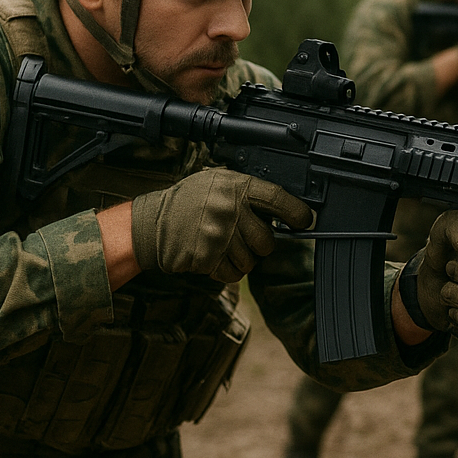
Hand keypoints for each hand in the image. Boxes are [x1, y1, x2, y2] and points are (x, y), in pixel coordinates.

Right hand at [131, 167, 311, 281]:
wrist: (152, 223)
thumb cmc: (188, 202)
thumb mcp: (217, 183)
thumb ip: (247, 193)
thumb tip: (282, 211)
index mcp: (235, 187)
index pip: (278, 199)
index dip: (297, 213)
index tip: (304, 221)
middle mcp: (230, 210)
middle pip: (267, 241)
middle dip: (260, 245)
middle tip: (244, 238)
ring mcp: (219, 235)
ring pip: (251, 261)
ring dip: (241, 260)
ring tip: (223, 246)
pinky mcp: (208, 257)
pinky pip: (233, 274)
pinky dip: (227, 271)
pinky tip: (214, 257)